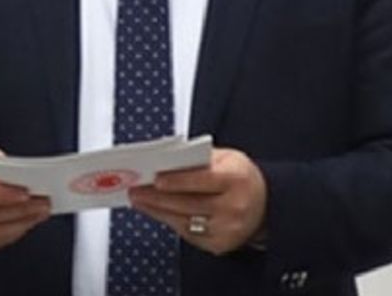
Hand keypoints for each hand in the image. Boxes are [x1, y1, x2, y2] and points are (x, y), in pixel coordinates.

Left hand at [128, 147, 266, 254]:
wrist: (267, 204)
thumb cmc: (239, 177)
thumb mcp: (226, 159)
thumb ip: (197, 159)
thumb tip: (163, 160)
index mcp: (235, 179)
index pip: (202, 180)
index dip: (177, 181)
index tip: (155, 179)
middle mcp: (234, 206)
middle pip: (188, 203)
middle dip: (157, 197)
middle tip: (135, 190)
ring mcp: (228, 229)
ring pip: (183, 220)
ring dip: (156, 210)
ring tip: (139, 200)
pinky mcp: (220, 244)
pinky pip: (187, 234)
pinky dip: (169, 221)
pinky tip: (155, 212)